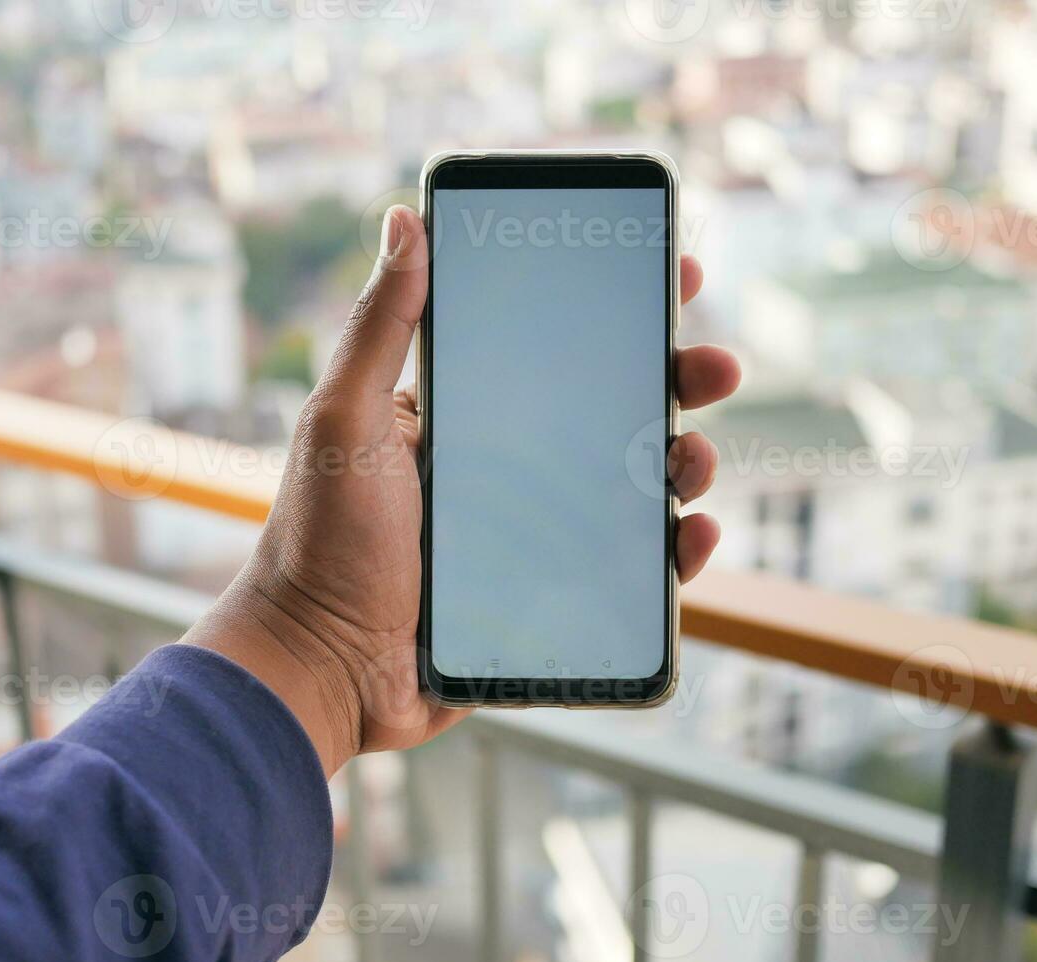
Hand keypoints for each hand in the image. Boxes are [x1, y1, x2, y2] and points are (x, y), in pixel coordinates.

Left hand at [184, 206, 740, 774]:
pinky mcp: (552, 602)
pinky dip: (673, 555)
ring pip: (632, 489)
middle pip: (613, 413)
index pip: (554, 348)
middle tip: (718, 368)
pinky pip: (629, 572)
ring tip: (693, 460)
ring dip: (684, 465)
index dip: (618, 312)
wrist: (320, 668)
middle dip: (677, 384)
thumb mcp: (343, 420)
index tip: (674, 274)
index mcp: (465, 416)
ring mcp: (534, 537)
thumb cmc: (318, 541)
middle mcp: (507, 469)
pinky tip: (693, 537)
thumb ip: (379, 325)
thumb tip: (404, 219)